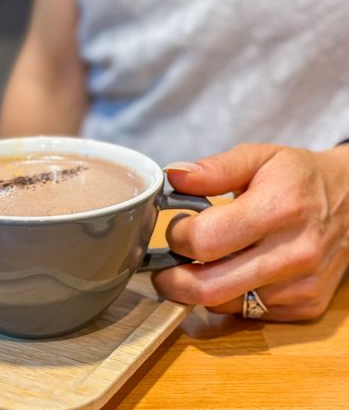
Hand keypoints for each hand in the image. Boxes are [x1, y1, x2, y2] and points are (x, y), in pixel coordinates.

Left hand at [154, 143, 348, 320]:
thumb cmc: (298, 177)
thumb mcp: (259, 157)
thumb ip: (214, 168)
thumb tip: (173, 176)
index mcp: (278, 209)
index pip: (203, 241)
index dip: (177, 236)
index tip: (178, 227)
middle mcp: (293, 254)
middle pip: (207, 287)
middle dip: (172, 279)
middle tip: (164, 266)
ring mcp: (301, 286)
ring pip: (223, 304)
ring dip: (199, 288)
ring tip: (202, 263)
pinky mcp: (306, 307)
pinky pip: (247, 314)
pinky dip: (228, 297)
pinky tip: (233, 272)